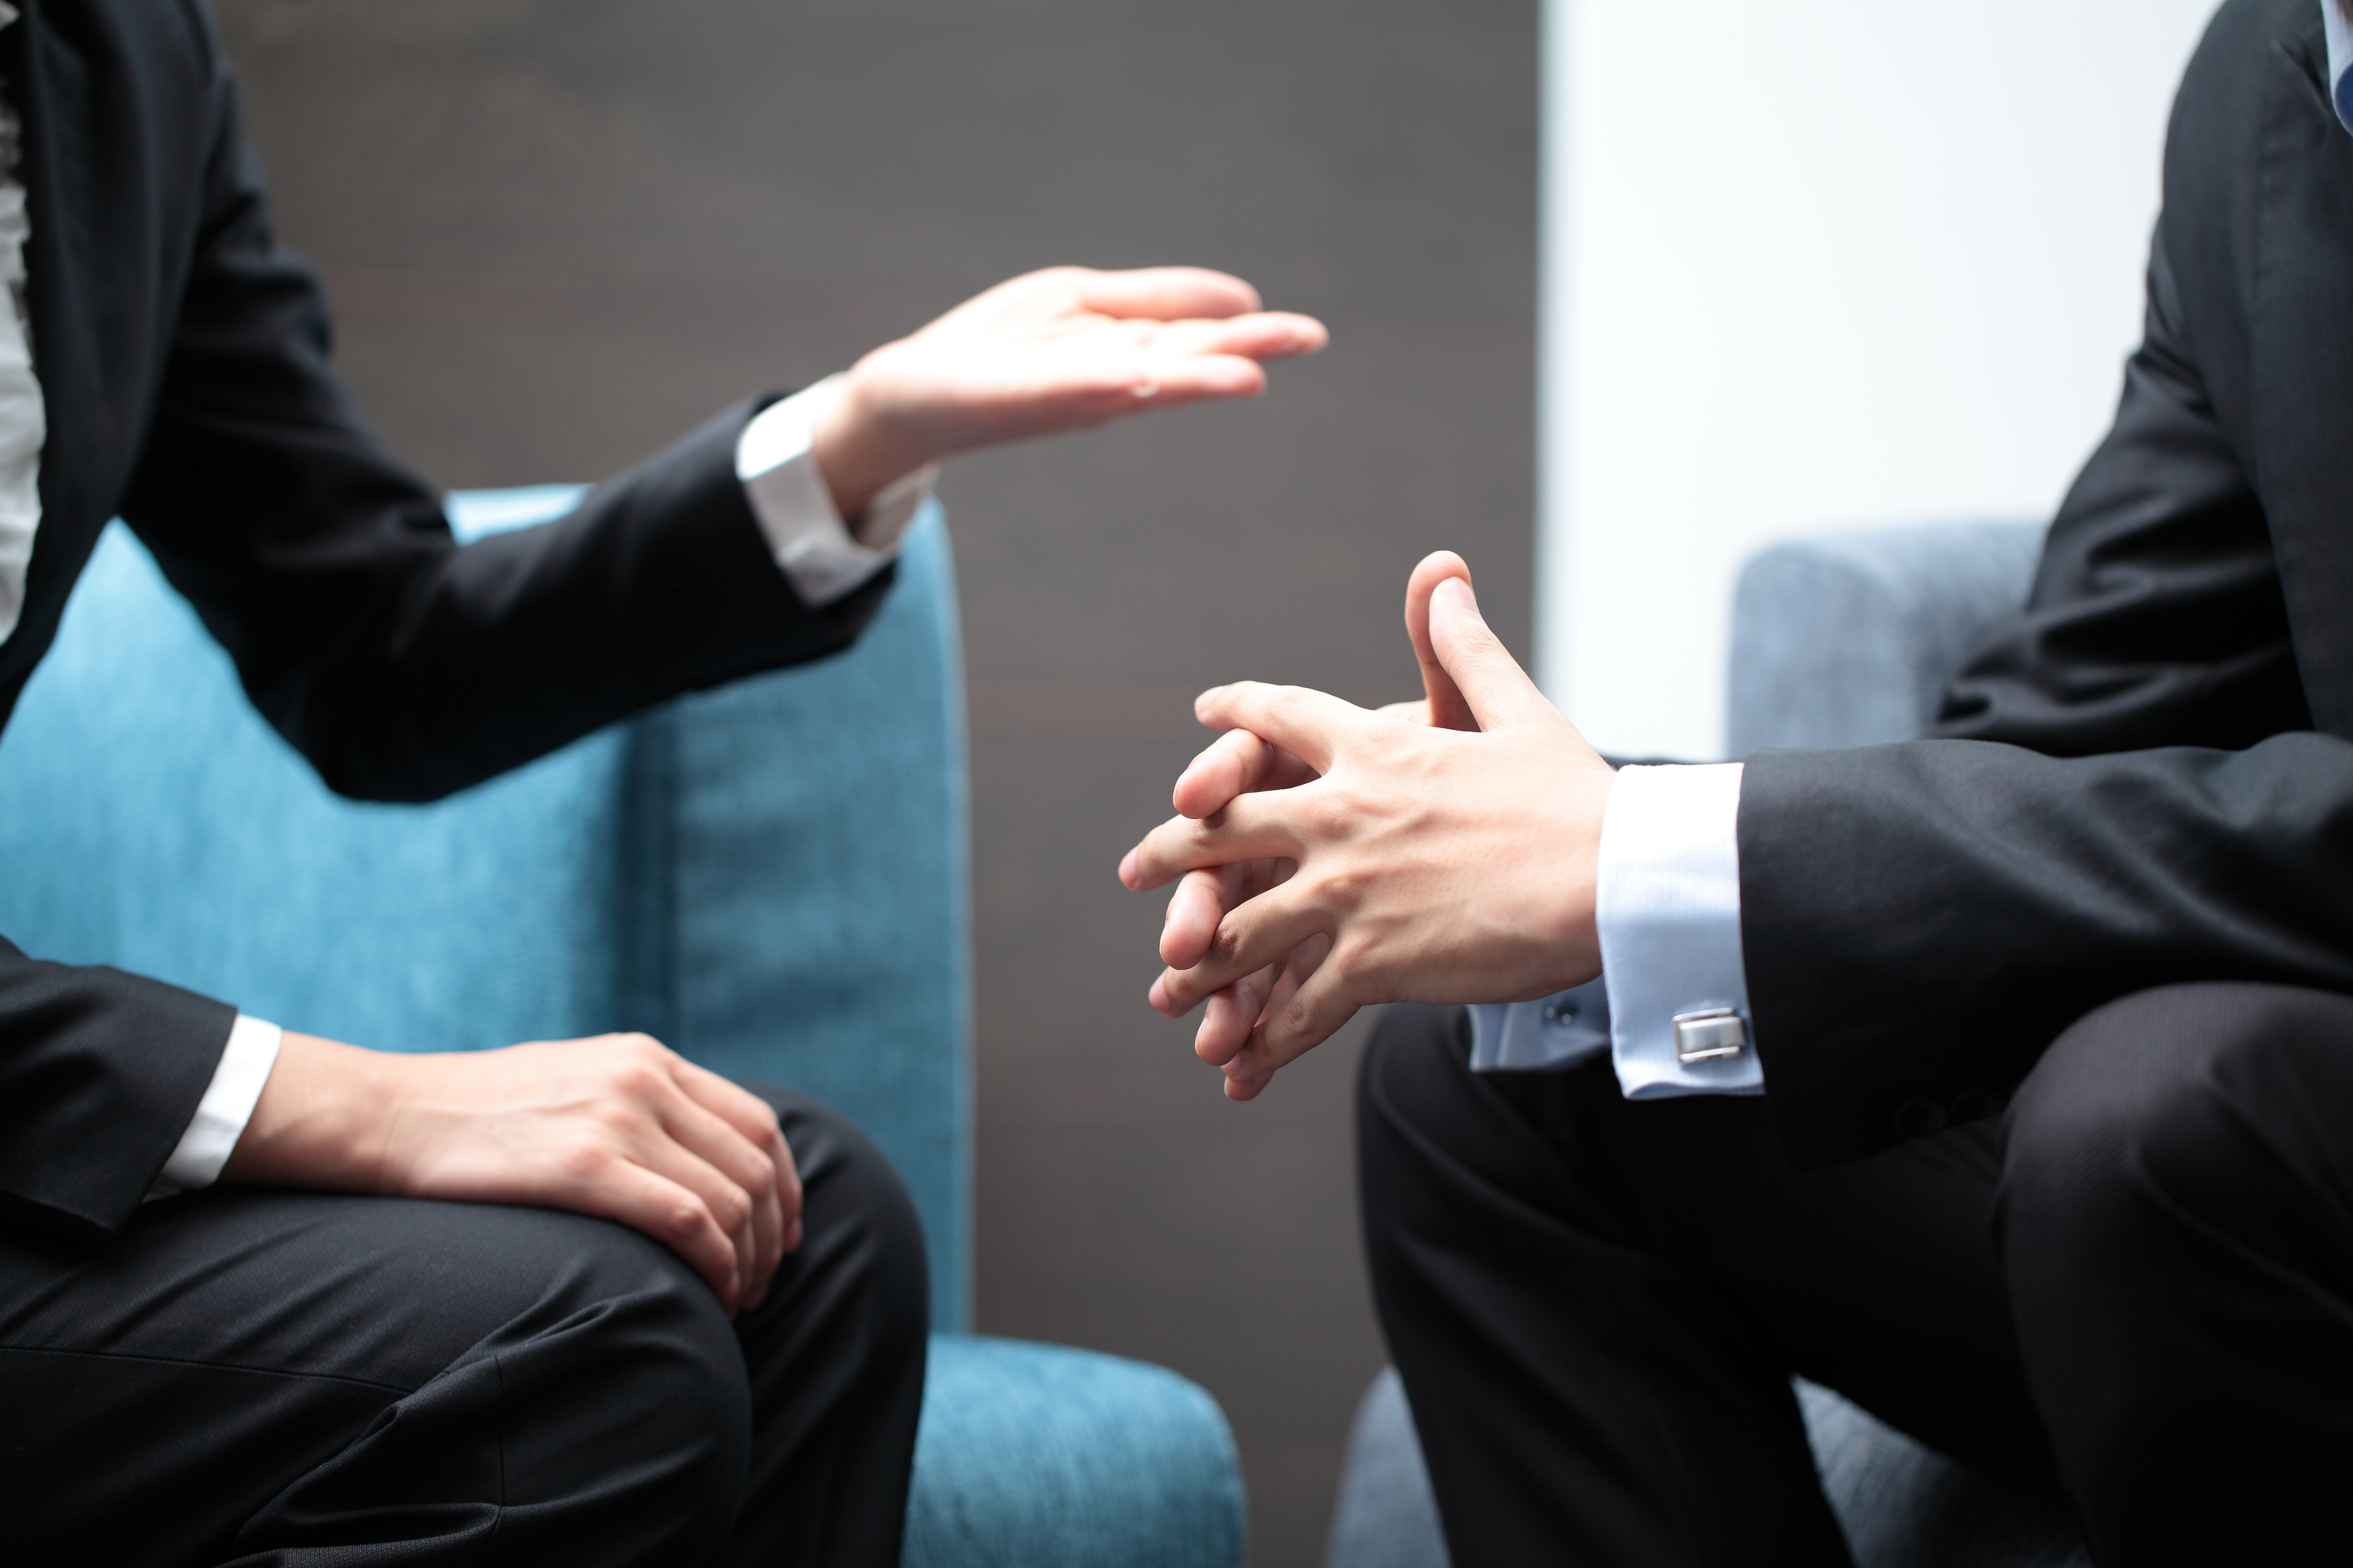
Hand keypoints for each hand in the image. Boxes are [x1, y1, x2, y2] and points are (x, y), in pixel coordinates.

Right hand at [223, 1031, 798, 1316]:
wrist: (392, 1115)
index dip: (784, 1188)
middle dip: (769, 1237)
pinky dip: (714, 1265)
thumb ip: (640, 1106)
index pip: (758, 1124)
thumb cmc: (479, 1115)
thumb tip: (697, 1161)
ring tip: (731, 1301)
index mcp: (649, 1058)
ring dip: (745, 1261)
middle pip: (754, 1167)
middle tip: (756, 1286)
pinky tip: (708, 1295)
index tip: (781, 1237)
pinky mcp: (585, 1165)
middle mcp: (646, 1079)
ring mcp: (618, 1118)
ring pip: (730, 1199)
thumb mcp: (577, 1082)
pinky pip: (687, 1220)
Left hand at [810, 266, 1326, 515]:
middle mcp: (1108, 379)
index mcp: (1130, 354)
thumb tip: (1245, 298)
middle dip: (1237, 354)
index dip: (1253, 337)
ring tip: (1241, 375)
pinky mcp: (1015, 398)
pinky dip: (1098, 386)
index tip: (1308, 334)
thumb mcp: (1086, 303)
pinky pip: (1064, 391)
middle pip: (1183, 362)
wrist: (913, 393)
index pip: (1202, 341)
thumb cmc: (1004, 349)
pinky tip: (1132, 379)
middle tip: (1297, 344)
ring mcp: (1065, 391)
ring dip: (1187, 378)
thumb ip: (1158, 300)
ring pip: (1138, 383)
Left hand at [1119, 562, 1615, 1097]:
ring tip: (1168, 988)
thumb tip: (1440, 575)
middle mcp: (1342, 815)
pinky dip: (1265, 1036)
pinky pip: (1299, 1004)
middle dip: (1174, 851)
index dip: (1237, 714)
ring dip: (1200, 964)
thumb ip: (1462, 648)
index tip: (1204, 715)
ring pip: (1242, 931)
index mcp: (1376, 749)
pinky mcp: (1372, 960)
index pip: (1281, 719)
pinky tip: (1239, 1062)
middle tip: (1136, 870)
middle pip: (1225, 829)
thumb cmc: (1580, 796)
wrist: (1616, 877)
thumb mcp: (1516, 709)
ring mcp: (1348, 892)